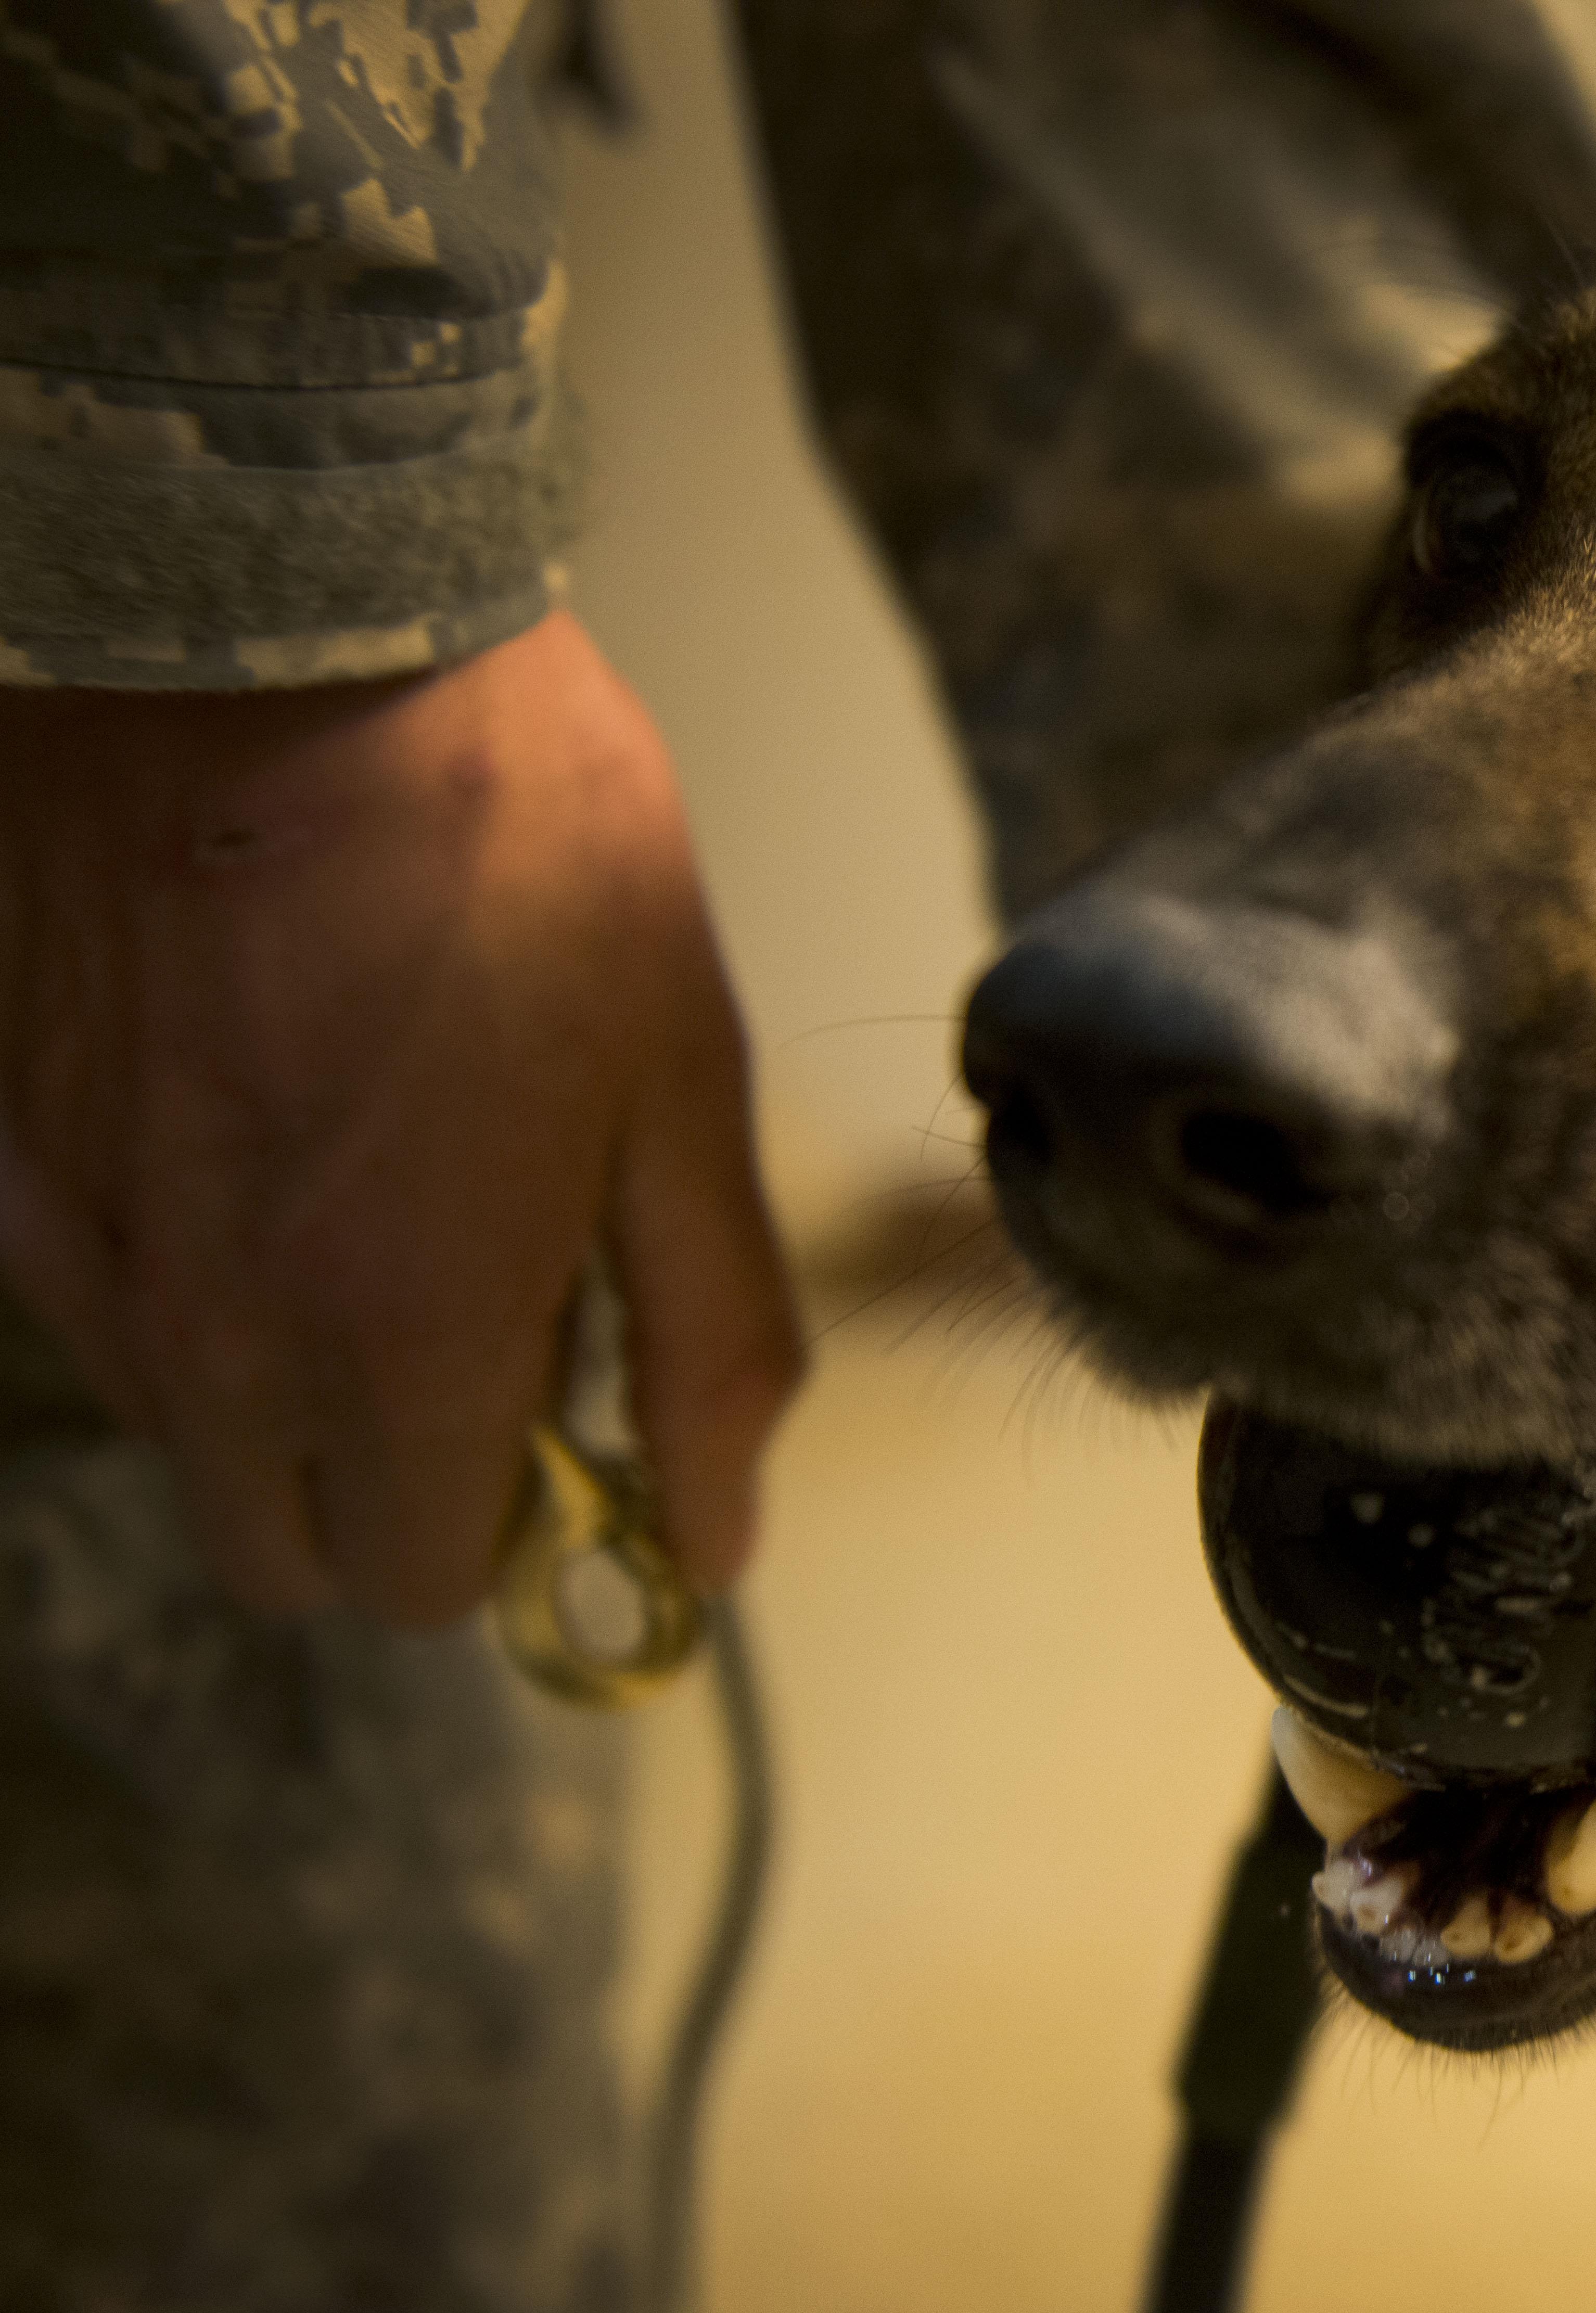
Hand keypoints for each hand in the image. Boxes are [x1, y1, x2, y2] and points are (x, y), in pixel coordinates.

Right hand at [0, 611, 802, 1625]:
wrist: (284, 639)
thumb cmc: (514, 848)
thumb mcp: (680, 1096)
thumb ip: (705, 1343)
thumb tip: (714, 1539)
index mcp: (397, 1333)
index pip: (422, 1579)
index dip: (510, 1524)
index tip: (566, 1419)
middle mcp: (216, 1327)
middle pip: (284, 1548)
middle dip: (383, 1491)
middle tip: (476, 1322)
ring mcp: (90, 1239)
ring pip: (184, 1431)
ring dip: (282, 1379)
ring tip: (377, 1190)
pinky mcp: (9, 1145)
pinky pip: (100, 1297)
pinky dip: (185, 1273)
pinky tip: (261, 1129)